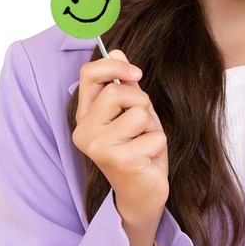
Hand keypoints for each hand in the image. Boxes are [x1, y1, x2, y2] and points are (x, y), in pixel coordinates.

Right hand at [72, 50, 168, 245]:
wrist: (142, 193)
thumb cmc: (139, 150)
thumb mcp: (132, 113)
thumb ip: (124, 86)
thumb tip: (118, 52)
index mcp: (84, 116)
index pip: (88, 75)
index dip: (114, 66)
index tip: (136, 74)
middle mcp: (84, 131)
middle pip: (119, 91)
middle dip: (142, 102)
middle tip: (143, 124)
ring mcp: (99, 147)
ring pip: (140, 112)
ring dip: (153, 126)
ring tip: (145, 143)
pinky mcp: (120, 160)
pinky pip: (154, 135)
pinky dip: (159, 144)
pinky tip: (148, 159)